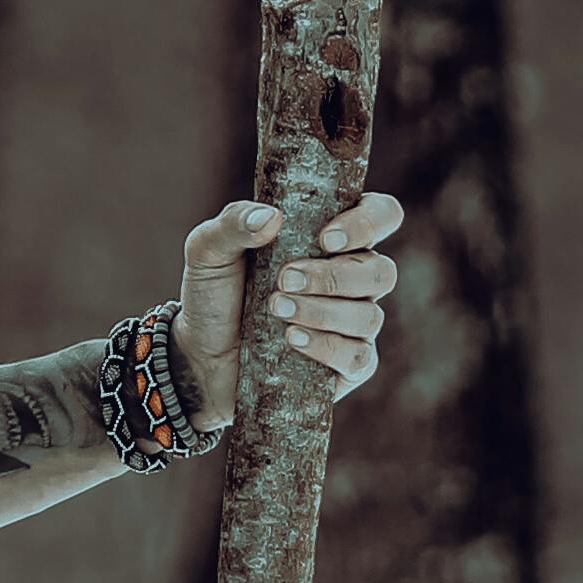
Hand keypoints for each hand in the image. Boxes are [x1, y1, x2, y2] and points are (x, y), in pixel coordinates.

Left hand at [170, 184, 405, 434]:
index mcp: (332, 239)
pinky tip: (293, 339)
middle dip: (335, 276)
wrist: (200, 355)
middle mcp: (351, 279)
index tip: (325, 238)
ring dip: (323, 311)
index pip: (381, 215)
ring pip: (369, 316)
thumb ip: (234, 223)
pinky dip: (327, 347)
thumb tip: (271, 217)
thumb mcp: (209, 249)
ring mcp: (352, 324)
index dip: (367, 222)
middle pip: (382, 271)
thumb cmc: (215, 294)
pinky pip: (359, 358)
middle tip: (285, 279)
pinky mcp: (346, 366)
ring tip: (277, 309)